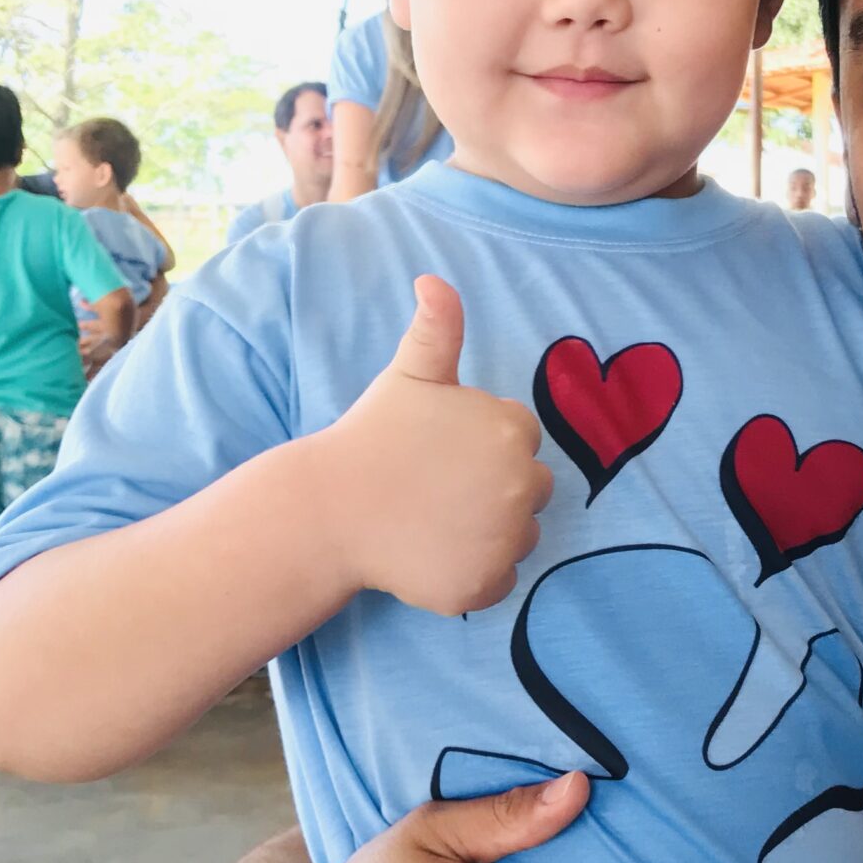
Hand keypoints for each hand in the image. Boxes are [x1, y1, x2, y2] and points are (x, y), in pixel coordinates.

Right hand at [309, 275, 554, 615]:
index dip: (482, 446)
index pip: (522, 440)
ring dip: (490, 531)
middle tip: (436, 489)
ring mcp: (506, 537)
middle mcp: (522, 484)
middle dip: (493, 489)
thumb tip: (433, 279)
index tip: (442, 453)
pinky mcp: (485, 583)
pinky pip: (502, 578)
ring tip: (434, 519)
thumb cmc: (373, 437)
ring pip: (520, 535)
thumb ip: (437, 327)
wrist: (331, 510)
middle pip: (530, 489)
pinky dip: (476, 572)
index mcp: (512, 428)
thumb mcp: (411, 375)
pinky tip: (435, 552)